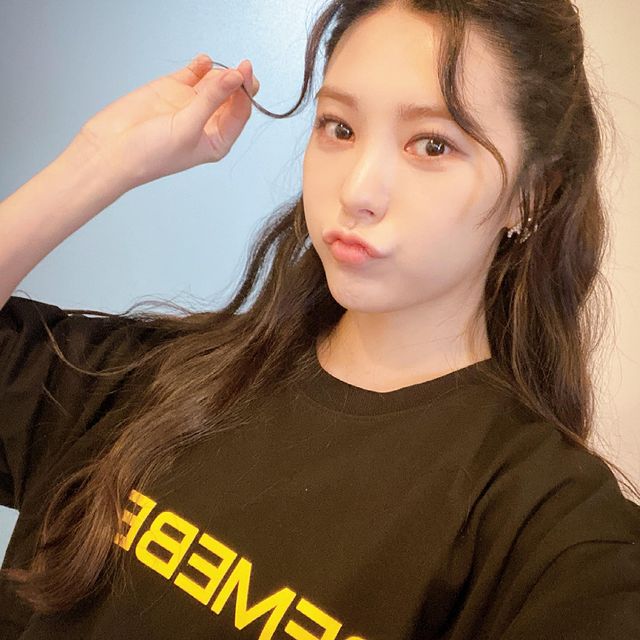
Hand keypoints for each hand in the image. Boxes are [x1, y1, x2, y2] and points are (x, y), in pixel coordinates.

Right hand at [71, 54, 259, 190]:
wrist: (111, 149)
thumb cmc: (149, 154)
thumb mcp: (187, 127)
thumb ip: (212, 100)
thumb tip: (235, 78)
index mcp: (217, 141)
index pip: (240, 113)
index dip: (245, 92)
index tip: (245, 72)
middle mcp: (207, 122)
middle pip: (232, 96)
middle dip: (237, 81)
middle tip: (240, 67)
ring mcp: (190, 104)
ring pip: (215, 82)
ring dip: (219, 73)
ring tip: (214, 71)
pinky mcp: (173, 89)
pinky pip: (194, 73)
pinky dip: (201, 65)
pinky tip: (204, 61)